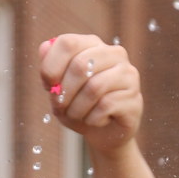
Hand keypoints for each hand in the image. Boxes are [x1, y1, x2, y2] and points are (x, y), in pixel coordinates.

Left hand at [39, 34, 142, 154]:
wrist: (104, 134)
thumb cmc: (79, 107)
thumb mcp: (59, 89)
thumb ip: (50, 67)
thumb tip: (44, 47)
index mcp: (93, 45)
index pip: (67, 43)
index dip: (50, 67)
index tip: (47, 86)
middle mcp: (114, 54)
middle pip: (80, 65)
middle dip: (64, 93)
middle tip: (59, 107)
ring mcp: (128, 75)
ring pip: (94, 87)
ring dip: (77, 109)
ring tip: (76, 116)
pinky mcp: (134, 98)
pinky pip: (106, 106)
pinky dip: (92, 119)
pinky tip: (95, 121)